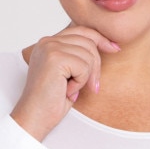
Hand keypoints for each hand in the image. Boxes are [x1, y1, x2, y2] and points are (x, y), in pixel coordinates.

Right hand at [11, 25, 119, 140]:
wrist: (35, 117)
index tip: (115, 48)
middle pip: (88, 41)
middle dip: (96, 66)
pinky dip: (80, 83)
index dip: (100, 39)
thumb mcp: (69, 74)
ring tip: (71, 90)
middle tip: (92, 87)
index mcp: (48, 43)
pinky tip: (67, 91)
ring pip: (88, 55)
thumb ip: (78, 56)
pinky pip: (84, 67)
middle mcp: (47, 41)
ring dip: (85, 77)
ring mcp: (50, 48)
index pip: (81, 31)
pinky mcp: (55, 58)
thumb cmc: (51, 101)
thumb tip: (106, 44)